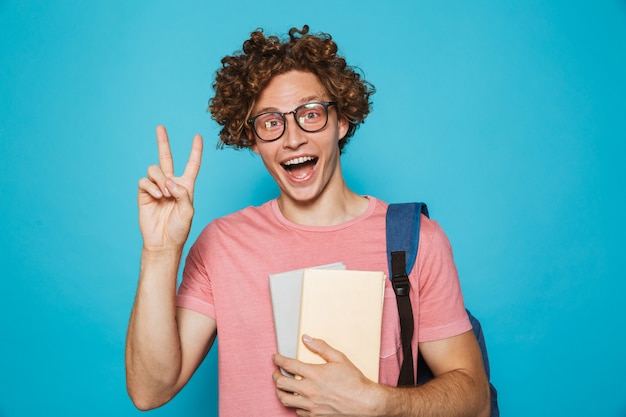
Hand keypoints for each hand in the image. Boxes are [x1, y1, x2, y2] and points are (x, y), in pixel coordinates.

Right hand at [138, 125, 202, 251]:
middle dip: (163, 142)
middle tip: (160, 127)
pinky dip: (151, 186)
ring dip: (160, 179)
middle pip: (166, 158)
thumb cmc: (179, 228)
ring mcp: (156, 188)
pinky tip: (157, 196)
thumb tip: (168, 181)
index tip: (197, 137)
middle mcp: (170, 184)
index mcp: (186, 186)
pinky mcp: (144, 194)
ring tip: (164, 194)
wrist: (163, 242)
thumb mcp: (188, 211)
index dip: (195, 151)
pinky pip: (144, 181)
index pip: (191, 165)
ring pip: (154, 169)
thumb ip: (182, 193)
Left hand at [272, 336, 382, 416]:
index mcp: (314, 374)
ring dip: (280, 391)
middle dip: (275, 376)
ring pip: (285, 399)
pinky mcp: (314, 415)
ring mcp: (310, 405)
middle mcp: (309, 390)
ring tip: (281, 387)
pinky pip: (297, 411)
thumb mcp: (339, 358)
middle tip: (276, 372)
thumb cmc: (354, 381)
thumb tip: (306, 338)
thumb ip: (321, 347)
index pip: (288, 365)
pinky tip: (298, 399)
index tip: (275, 357)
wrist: (364, 403)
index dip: (278, 360)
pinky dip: (295, 404)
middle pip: (281, 383)